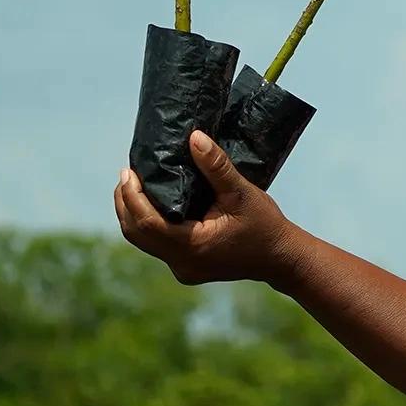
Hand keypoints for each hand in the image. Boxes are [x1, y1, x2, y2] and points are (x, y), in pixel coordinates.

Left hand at [113, 130, 299, 284]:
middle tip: (127, 174)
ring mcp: (182, 268)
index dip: (131, 196)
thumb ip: (216, 166)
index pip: (146, 223)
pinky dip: (149, 222)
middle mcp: (182, 263)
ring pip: (144, 241)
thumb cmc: (264, 225)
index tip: (128, 171)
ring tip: (134, 184)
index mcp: (192, 246)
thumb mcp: (241, 192)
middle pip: (137, 234)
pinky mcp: (186, 266)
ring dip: (134, 213)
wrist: (280, 258)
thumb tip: (194, 137)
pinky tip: (154, 202)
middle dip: (125, 203)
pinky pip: (157, 244)